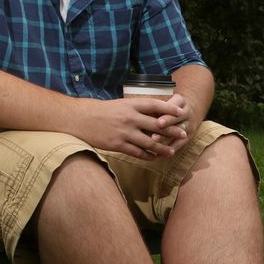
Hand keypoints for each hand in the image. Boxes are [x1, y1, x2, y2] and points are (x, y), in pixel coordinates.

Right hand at [72, 97, 188, 159]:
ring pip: (150, 142)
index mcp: (130, 105)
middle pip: (156, 125)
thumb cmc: (100, 111)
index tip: (180, 112)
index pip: (155, 105)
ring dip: (162, 148)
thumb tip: (153, 114)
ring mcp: (124, 132)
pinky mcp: (118, 145)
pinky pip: (138, 152)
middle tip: (183, 134)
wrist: (80, 119)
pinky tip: (154, 158)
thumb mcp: (119, 105)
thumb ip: (135, 109)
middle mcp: (129, 118)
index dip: (169, 109)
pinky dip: (148, 156)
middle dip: (172, 130)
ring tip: (171, 151)